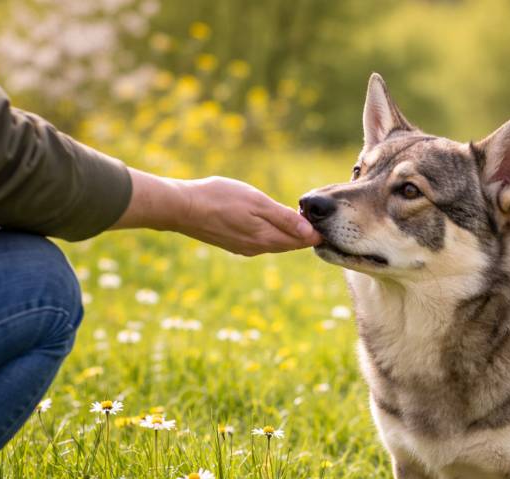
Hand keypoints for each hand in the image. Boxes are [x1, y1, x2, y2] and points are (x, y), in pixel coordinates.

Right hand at [111, 168, 320, 255]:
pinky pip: (259, 240)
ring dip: (287, 233)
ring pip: (274, 242)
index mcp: (267, 239)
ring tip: (297, 219)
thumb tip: (311, 233)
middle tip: (319, 220)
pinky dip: (270, 233)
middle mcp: (257, 248)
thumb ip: (284, 219)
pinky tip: (268, 222)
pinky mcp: (232, 243)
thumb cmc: (219, 199)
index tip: (327, 221)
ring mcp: (244, 248)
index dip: (316, 232)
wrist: (181, 208)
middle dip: (304, 234)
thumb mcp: (256, 203)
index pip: (301, 241)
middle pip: (289, 244)